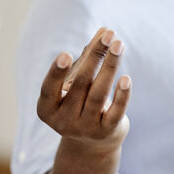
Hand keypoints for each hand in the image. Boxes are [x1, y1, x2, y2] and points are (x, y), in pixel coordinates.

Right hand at [36, 27, 131, 152]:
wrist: (92, 142)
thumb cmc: (81, 102)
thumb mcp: (78, 82)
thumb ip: (88, 58)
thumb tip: (105, 31)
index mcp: (47, 109)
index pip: (49, 88)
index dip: (56, 72)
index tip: (66, 53)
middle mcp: (63, 121)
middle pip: (80, 84)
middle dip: (95, 57)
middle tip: (109, 35)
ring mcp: (85, 129)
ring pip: (98, 94)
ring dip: (110, 67)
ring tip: (119, 45)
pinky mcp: (106, 132)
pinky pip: (115, 112)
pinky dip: (121, 96)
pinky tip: (126, 78)